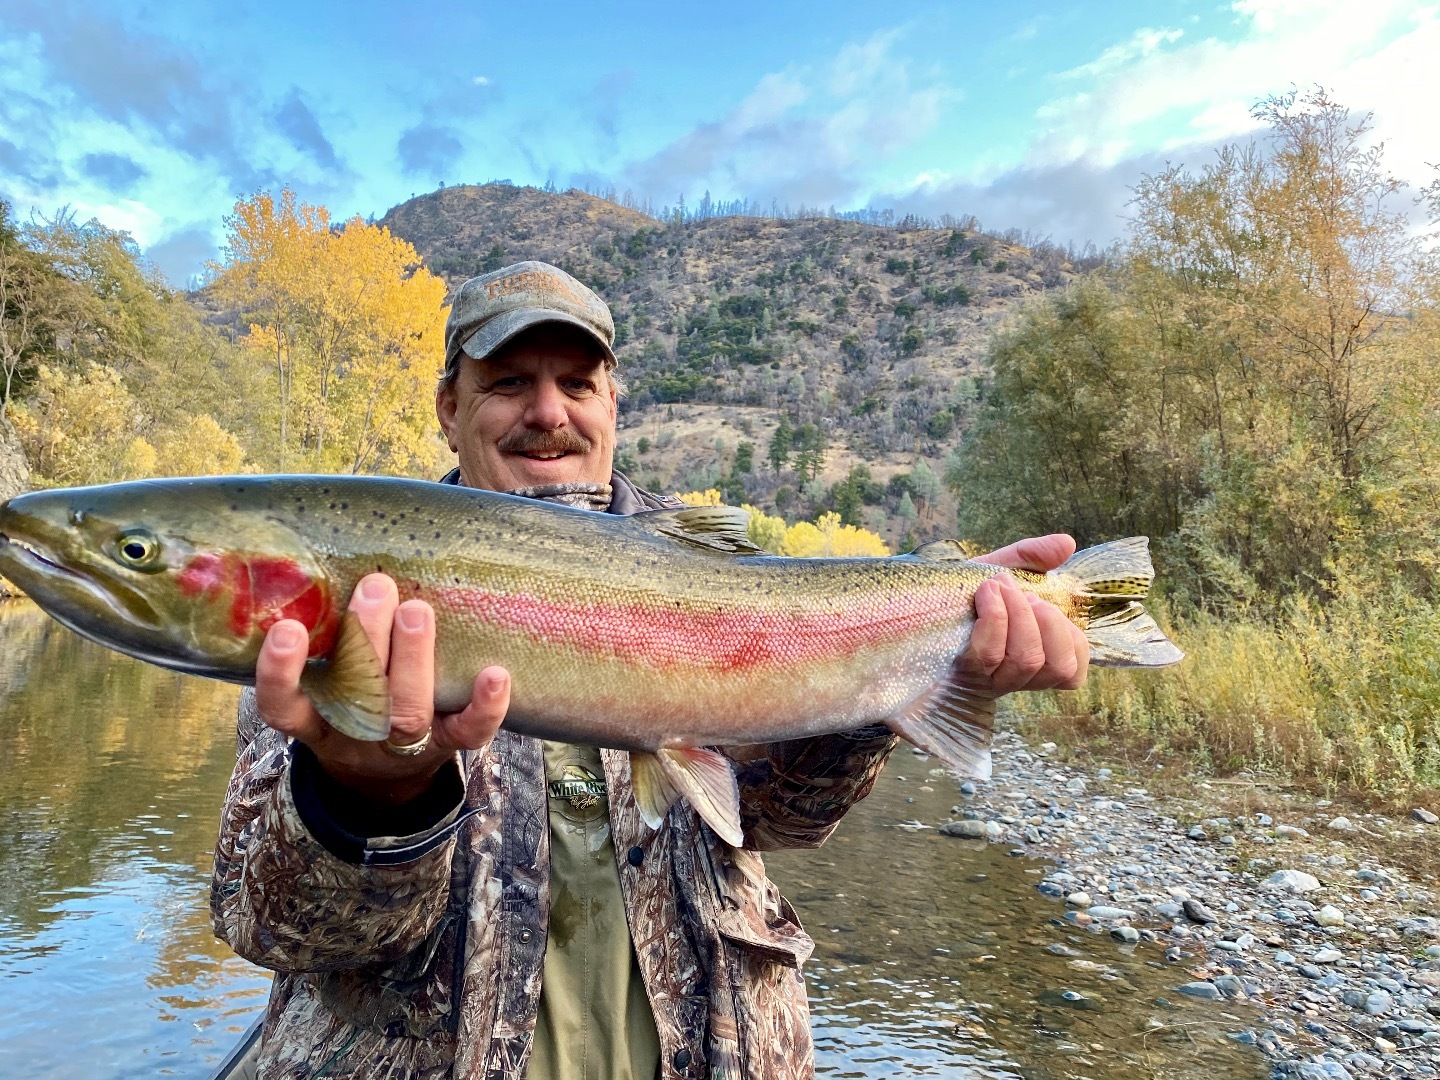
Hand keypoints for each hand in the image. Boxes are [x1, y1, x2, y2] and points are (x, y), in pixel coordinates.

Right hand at [254, 573, 510, 803]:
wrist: (385, 776)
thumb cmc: (352, 705)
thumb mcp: (324, 686)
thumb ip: (325, 641)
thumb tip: (332, 559)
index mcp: (316, 720)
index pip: (284, 705)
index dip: (280, 674)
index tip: (287, 628)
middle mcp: (355, 734)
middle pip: (358, 696)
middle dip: (366, 639)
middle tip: (376, 586)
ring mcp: (402, 745)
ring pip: (407, 711)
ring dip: (413, 659)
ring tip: (416, 610)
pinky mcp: (447, 745)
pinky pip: (468, 733)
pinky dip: (485, 707)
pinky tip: (495, 674)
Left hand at [953, 533, 1088, 695]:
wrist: (905, 602)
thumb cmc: (957, 592)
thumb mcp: (997, 568)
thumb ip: (1032, 556)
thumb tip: (1067, 542)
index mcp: (1030, 657)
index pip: (1072, 674)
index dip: (1070, 640)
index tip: (1044, 604)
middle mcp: (1011, 677)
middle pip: (1056, 667)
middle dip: (1046, 620)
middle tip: (1022, 592)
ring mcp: (985, 680)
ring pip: (1026, 661)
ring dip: (1019, 614)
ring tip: (999, 587)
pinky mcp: (958, 674)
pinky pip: (989, 654)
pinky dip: (994, 617)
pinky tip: (984, 594)